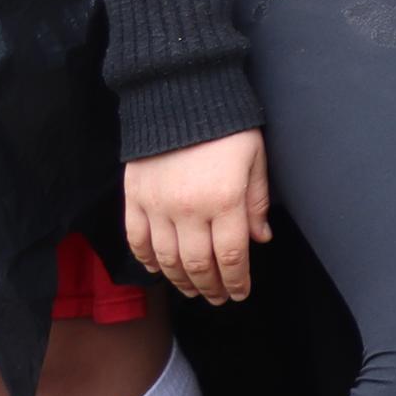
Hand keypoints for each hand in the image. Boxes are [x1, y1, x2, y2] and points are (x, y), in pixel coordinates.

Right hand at [124, 132, 268, 303]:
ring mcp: (157, 206)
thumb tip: (261, 239)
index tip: (240, 293)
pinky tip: (157, 269)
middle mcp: (189, 210)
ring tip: (192, 290)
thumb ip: (256, 202)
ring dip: (180, 280)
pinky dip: (146, 259)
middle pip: (198, 264)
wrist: (182, 96)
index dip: (236, 281)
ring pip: (166, 259)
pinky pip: (137, 240)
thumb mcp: (255, 160)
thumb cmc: (228, 127)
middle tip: (217, 298)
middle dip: (210, 287)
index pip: (232, 256)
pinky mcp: (134, 198)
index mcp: (225, 200)